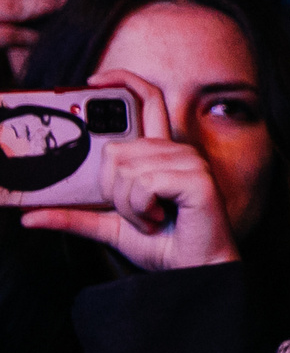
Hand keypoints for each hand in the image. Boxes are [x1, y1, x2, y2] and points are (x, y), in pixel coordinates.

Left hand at [20, 72, 241, 268]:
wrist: (193, 272)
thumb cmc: (164, 245)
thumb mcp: (109, 227)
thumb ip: (75, 215)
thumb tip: (28, 216)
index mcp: (160, 153)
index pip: (148, 100)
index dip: (124, 81)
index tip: (93, 81)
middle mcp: (177, 150)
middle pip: (116, 149)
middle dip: (113, 189)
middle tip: (137, 211)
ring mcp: (190, 161)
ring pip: (126, 169)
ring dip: (128, 205)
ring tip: (151, 219)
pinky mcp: (197, 177)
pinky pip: (144, 183)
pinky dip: (140, 209)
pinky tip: (159, 219)